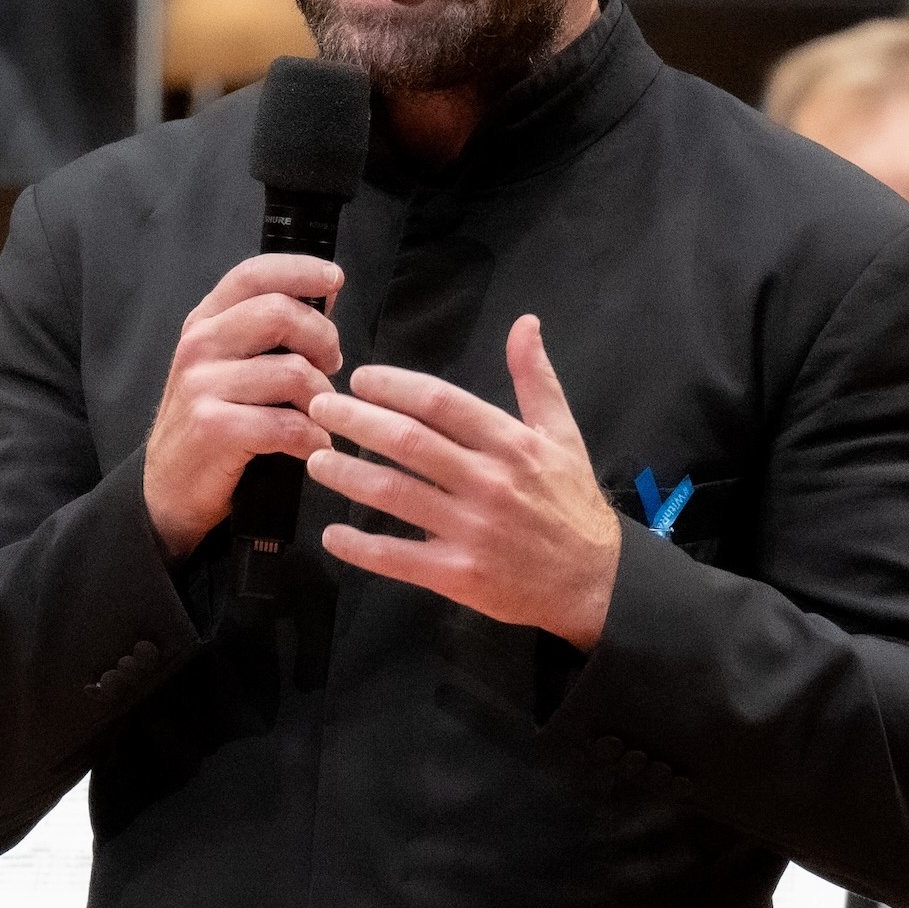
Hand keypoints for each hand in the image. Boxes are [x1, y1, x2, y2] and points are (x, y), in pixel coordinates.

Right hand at [146, 252, 347, 555]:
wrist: (169, 487)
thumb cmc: (214, 421)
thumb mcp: (231, 364)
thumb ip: (273, 329)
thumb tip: (327, 292)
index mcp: (205, 321)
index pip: (254, 274)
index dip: (300, 270)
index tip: (334, 279)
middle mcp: (199, 345)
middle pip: (281, 314)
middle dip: (324, 340)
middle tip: (331, 367)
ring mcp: (201, 385)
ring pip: (293, 373)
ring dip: (323, 400)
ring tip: (319, 416)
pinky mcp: (212, 427)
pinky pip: (288, 425)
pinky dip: (313, 440)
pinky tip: (313, 447)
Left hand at [305, 315, 624, 650]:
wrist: (592, 583)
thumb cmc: (572, 505)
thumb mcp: (564, 436)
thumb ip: (537, 380)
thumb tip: (525, 323)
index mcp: (512, 443)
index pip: (441, 402)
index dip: (394, 386)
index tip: (360, 378)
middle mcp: (489, 482)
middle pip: (409, 442)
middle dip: (356, 421)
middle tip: (320, 408)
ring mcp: (472, 531)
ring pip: (396, 495)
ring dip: (348, 475)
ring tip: (315, 459)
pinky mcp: (460, 576)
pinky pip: (399, 558)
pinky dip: (361, 547)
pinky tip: (332, 535)